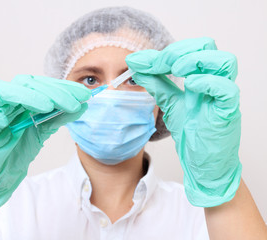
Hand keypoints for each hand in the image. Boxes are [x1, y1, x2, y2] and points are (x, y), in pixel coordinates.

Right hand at [0, 75, 90, 214]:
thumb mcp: (43, 131)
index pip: (40, 84)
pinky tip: (4, 122)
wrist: (1, 176)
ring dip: (24, 95)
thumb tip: (82, 104)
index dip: (61, 87)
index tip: (83, 95)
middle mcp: (3, 99)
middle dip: (50, 91)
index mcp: (20, 98)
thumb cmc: (18, 150)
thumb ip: (59, 117)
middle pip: (23, 84)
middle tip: (71, 102)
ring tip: (46, 106)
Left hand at [126, 37, 241, 206]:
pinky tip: (191, 86)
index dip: (164, 52)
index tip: (139, 61)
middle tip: (160, 64)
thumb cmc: (193, 133)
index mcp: (201, 77)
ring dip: (195, 60)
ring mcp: (223, 97)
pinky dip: (208, 83)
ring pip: (224, 62)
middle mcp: (214, 82)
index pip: (190, 49)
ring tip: (176, 70)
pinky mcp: (228, 112)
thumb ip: (156, 84)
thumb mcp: (169, 103)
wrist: (202, 163)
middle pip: (208, 47)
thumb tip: (137, 65)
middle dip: (179, 51)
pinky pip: (227, 90)